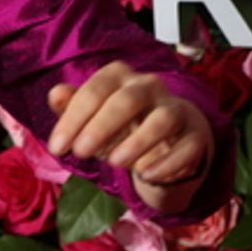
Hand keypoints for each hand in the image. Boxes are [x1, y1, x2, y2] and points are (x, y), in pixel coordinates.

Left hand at [47, 61, 213, 212]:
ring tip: (115, 163)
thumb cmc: (118, 122)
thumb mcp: (90, 115)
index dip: (73, 119)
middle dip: (101, 127)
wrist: (164, 136)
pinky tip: (146, 175)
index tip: (57, 148)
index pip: (94, 91)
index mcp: (119, 75)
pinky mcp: (195, 136)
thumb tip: (55, 94)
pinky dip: (167, 163)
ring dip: (137, 142)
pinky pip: (187, 148)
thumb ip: (71, 106)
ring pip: (162, 120)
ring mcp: (176, 109)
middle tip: (80, 153)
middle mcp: (149, 86)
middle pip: (127, 100)